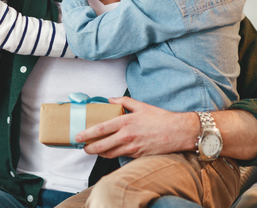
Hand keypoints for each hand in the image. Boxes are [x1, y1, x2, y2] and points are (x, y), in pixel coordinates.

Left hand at [75, 97, 198, 158]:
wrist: (178, 132)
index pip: (100, 129)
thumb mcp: (141, 105)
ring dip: (100, 153)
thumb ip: (123, 101)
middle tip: (83, 147)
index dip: (87, 134)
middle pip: (102, 146)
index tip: (78, 136)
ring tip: (94, 149)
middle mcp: (127, 136)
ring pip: (110, 154)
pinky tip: (109, 151)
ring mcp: (132, 148)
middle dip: (89, 148)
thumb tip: (110, 99)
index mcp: (126, 122)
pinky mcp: (138, 155)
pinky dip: (113, 154)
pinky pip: (121, 156)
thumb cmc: (161, 118)